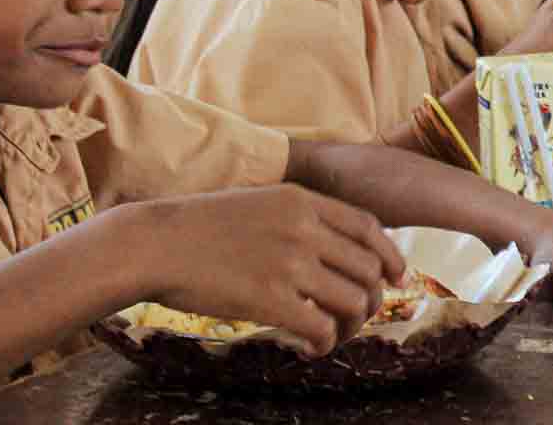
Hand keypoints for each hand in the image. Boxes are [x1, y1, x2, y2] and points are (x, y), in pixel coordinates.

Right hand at [141, 185, 405, 356]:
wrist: (155, 244)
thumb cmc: (201, 227)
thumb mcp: (259, 202)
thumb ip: (298, 216)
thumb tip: (331, 244)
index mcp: (302, 201)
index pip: (369, 227)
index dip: (390, 255)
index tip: (396, 277)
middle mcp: (303, 228)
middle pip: (368, 269)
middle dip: (372, 298)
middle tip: (356, 317)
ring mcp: (288, 263)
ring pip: (353, 301)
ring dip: (350, 327)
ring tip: (331, 337)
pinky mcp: (270, 299)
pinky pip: (322, 328)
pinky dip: (325, 344)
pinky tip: (309, 350)